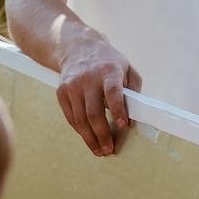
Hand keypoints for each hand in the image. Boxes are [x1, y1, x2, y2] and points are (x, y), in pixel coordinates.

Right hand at [56, 34, 139, 155]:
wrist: (78, 47)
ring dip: (90, 138)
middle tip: (109, 149)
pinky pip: (71, 117)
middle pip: (94, 112)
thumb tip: (136, 114)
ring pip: (80, 118)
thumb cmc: (108, 62)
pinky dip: (80, 130)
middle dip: (102, 134)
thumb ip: (134, 89)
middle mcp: (89, 78)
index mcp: (109, 71)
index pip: (113, 92)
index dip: (118, 110)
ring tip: (100, 150)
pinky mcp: (61, 92)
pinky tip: (88, 138)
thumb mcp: (127, 68)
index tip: (123, 126)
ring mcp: (73, 85)